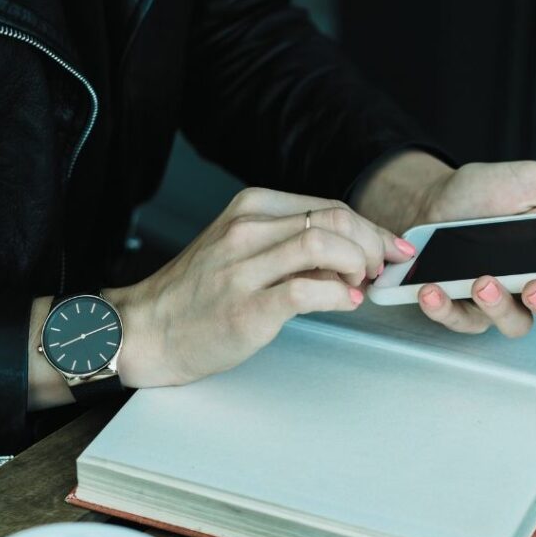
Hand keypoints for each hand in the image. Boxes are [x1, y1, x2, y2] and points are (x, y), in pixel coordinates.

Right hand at [103, 187, 414, 387]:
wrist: (146, 330)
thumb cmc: (197, 295)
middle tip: (380, 269)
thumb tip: (350, 256)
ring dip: (359, 266)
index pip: (329, 207)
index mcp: (252, 208)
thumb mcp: (242, 248)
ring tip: (360, 285)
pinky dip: (339, 296)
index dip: (370, 228)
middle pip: (335, 220)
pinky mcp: (248, 306)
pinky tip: (345, 302)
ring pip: (325, 246)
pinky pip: (308, 291)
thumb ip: (291, 245)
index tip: (389, 246)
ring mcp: (245, 267)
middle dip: (373, 244)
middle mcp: (249, 229)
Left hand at [394, 158, 535, 336]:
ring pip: (515, 325)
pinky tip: (433, 289)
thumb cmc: (485, 192)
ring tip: (481, 280)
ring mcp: (501, 302)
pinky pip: (461, 322)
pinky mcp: (463, 311)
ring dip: (499, 306)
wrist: (430, 200)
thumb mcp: (531, 179)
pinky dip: (445, 309)